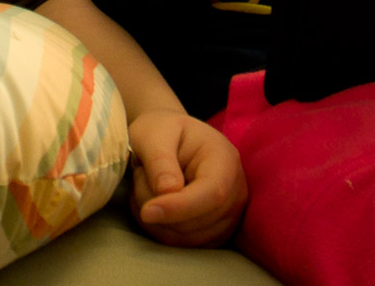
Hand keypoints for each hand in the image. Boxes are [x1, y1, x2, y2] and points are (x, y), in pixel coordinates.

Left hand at [127, 108, 247, 247]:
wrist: (168, 139)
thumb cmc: (161, 131)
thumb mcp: (153, 134)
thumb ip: (160, 160)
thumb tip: (168, 191)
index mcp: (225, 159)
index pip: (213, 194)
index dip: (180, 208)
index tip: (147, 211)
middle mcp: (235, 191)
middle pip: (199, 220)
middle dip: (159, 206)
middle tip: (139, 175)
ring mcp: (229, 215)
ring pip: (187, 237)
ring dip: (155, 218)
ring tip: (143, 185)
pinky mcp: (214, 232)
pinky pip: (182, 243)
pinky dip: (158, 229)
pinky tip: (150, 204)